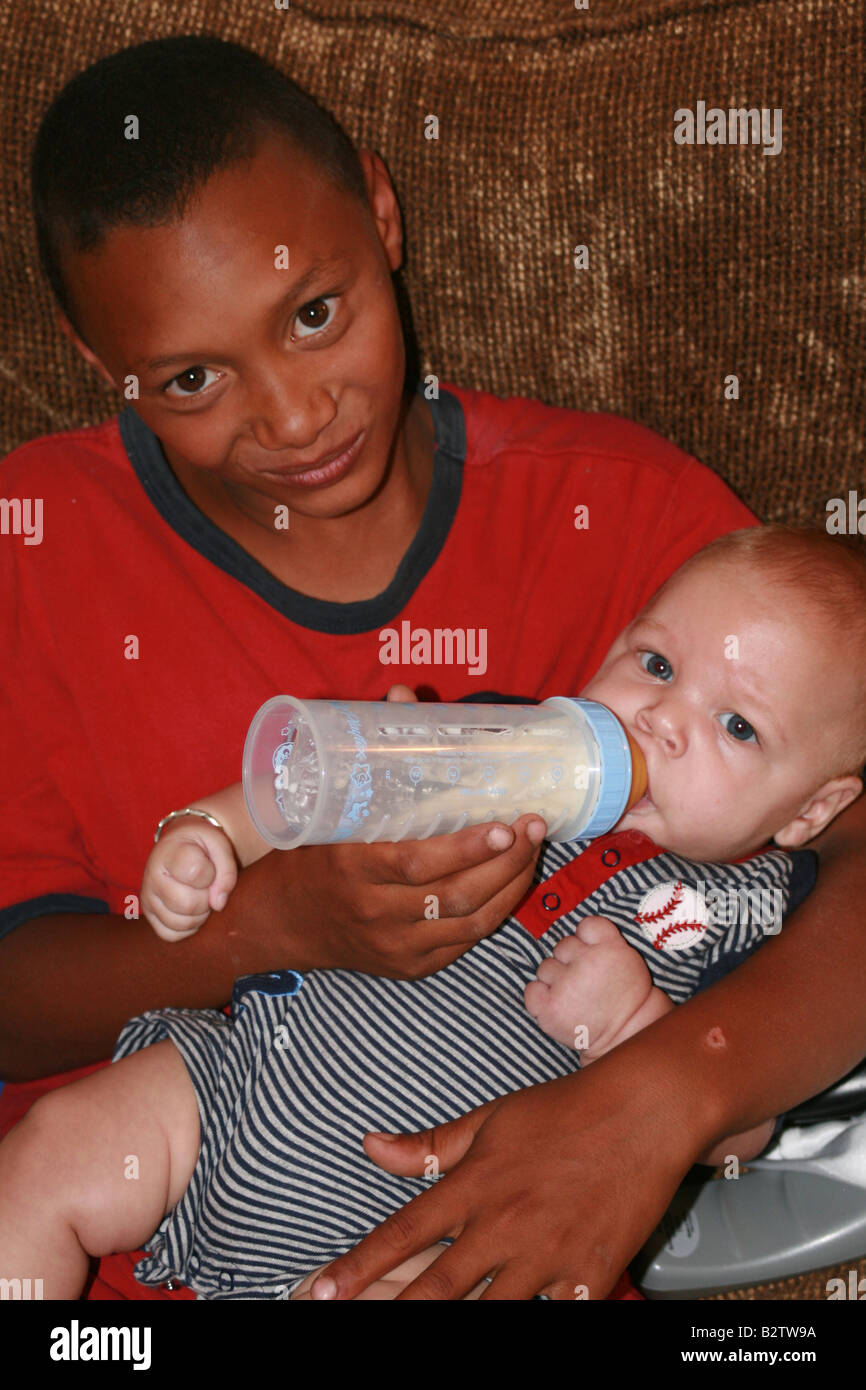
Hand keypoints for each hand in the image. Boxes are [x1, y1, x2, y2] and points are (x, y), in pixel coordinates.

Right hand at [141, 820, 237, 940]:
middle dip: (207, 898)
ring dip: (199, 915)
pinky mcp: (149, 916)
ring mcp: (147, 899)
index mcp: (168, 853)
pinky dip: (187, 928)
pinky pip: (171, 935)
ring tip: (199, 896)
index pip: (196, 873)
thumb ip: (227, 871)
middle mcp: (152, 877)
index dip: (211, 874)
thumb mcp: (219, 845)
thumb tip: (218, 904)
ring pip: (180, 924)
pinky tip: (191, 910)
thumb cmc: (201, 846)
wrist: (180, 845)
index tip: (209, 866)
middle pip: (188, 904)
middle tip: (207, 886)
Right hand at [261, 685, 546, 978]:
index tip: (504, 822)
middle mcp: (374, 913)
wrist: (283, 922)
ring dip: (511, 883)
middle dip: (506, 861)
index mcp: (350, 868)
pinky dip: (497, 910)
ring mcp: (395, 946)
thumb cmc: (312, 851)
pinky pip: (465, 942)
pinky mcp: (411, 967)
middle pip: (455, 894)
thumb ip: (370, 752)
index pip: (417, 863)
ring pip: (469, 922)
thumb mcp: (330, 804)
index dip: (468, 847)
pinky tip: (513, 879)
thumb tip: (400, 694)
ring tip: (532, 846)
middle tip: (533, 825)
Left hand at [308, 1056, 694, 1299]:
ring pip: (491, 1314)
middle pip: (436, 1290)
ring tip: (430, 1338)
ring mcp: (547, 1254)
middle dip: (395, 1315)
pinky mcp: (589, 1275)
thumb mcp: (491, 1119)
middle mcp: (504, 1223)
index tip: (323, 1292)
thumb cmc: (565, 1110)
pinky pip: (556, 1316)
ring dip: (463, 1325)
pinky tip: (532, 1312)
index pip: (401, 1233)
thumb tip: (371, 1147)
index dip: (357, 1267)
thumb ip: (430, 1146)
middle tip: (357, 1328)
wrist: (644, 1110)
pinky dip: (541, 1318)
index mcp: (474, 1184)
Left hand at [525, 916, 658, 1056]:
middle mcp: (586, 962)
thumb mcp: (627, 957)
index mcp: (610, 947)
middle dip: (570, 961)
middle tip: (586, 982)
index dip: (586, 938)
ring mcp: (566, 985)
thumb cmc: (625, 995)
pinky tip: (556, 1004)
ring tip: (575, 997)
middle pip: (563, 945)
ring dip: (555, 979)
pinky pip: (531, 990)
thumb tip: (577, 933)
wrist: (626, 1035)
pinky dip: (539, 997)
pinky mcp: (550, 1008)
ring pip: (546, 967)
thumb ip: (604, 940)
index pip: (586, 924)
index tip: (592, 953)